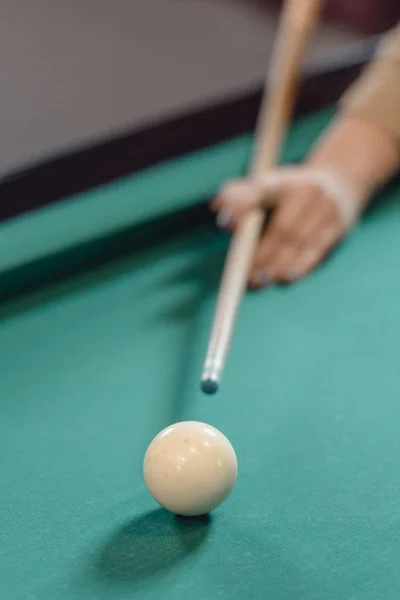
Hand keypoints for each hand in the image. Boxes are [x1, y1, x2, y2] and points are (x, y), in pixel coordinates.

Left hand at [212, 167, 362, 286]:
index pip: (259, 191)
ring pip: (299, 241)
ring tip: (260, 281)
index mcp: (283, 180)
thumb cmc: (290, 190)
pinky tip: (287, 278)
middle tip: (245, 275)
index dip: (242, 205)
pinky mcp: (339, 224)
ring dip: (278, 264)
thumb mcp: (268, 184)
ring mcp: (326, 207)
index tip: (224, 222)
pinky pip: (318, 248)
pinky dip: (302, 265)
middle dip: (261, 253)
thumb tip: (218, 206)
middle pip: (282, 226)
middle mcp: (307, 191)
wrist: (341, 179)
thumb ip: (240, 195)